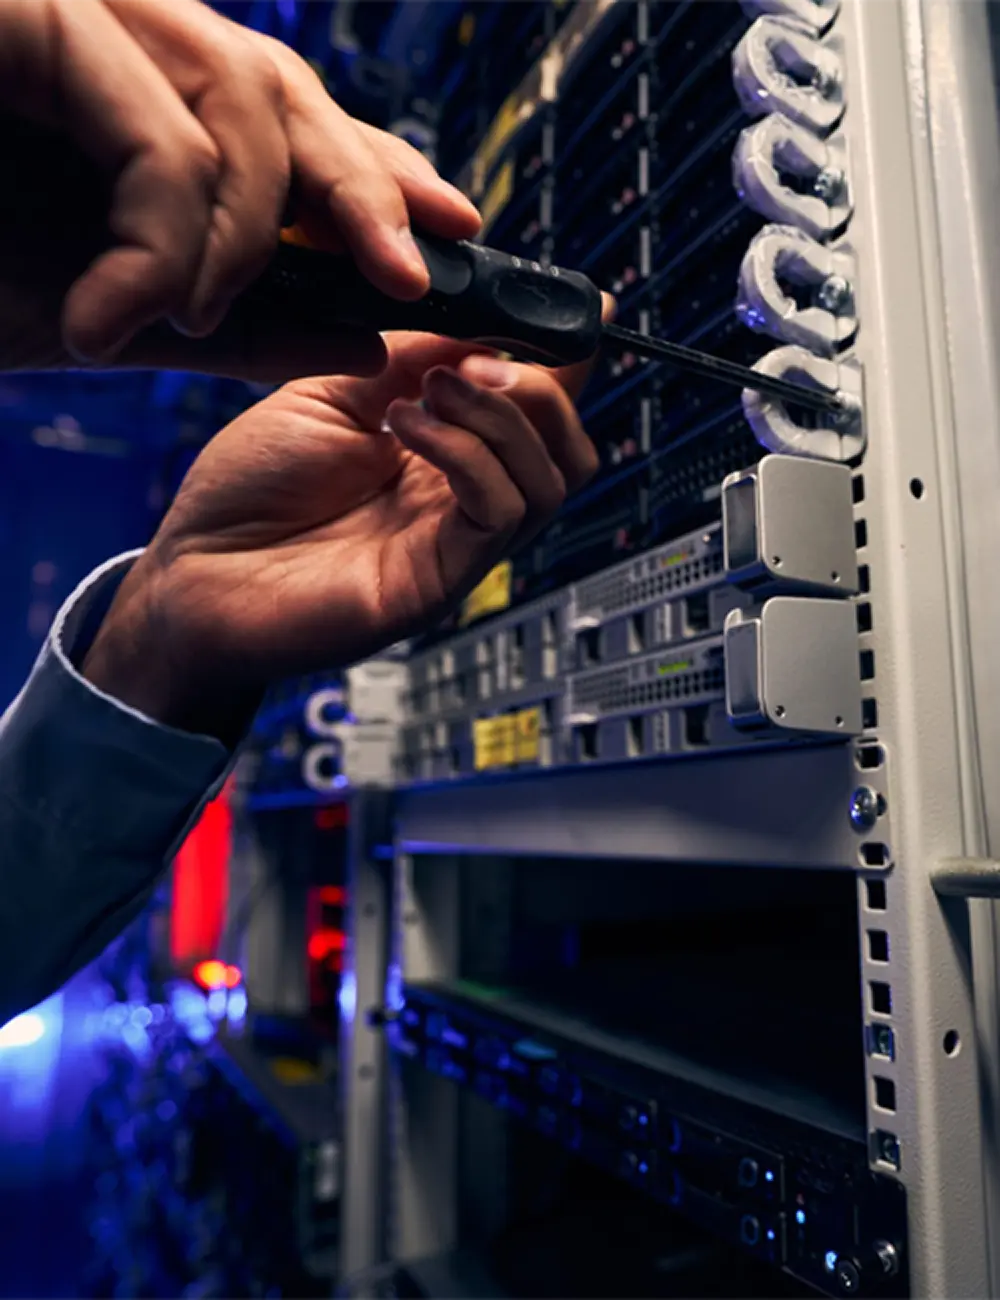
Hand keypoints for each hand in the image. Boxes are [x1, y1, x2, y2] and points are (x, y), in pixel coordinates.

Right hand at [0, 0, 479, 377]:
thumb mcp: (109, 317)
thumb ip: (233, 319)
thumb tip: (358, 332)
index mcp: (130, 101)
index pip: (282, 114)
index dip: (373, 168)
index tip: (452, 232)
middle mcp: (105, 39)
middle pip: (280, 84)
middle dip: (361, 187)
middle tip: (410, 279)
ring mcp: (66, 17)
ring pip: (234, 95)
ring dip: (238, 239)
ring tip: (179, 319)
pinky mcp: (29, 21)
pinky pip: (151, 128)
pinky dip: (162, 239)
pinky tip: (117, 313)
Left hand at [82, 336, 598, 742]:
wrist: (194, 572)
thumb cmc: (250, 489)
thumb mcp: (331, 393)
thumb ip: (408, 360)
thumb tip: (481, 326)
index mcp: (443, 453)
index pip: (535, 409)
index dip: (563, 359)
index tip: (580, 307)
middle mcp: (460, 498)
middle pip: (566, 448)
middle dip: (541, 385)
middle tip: (476, 359)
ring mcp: (455, 542)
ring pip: (549, 479)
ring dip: (501, 415)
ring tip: (430, 388)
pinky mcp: (440, 578)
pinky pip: (500, 511)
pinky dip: (467, 454)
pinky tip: (405, 427)